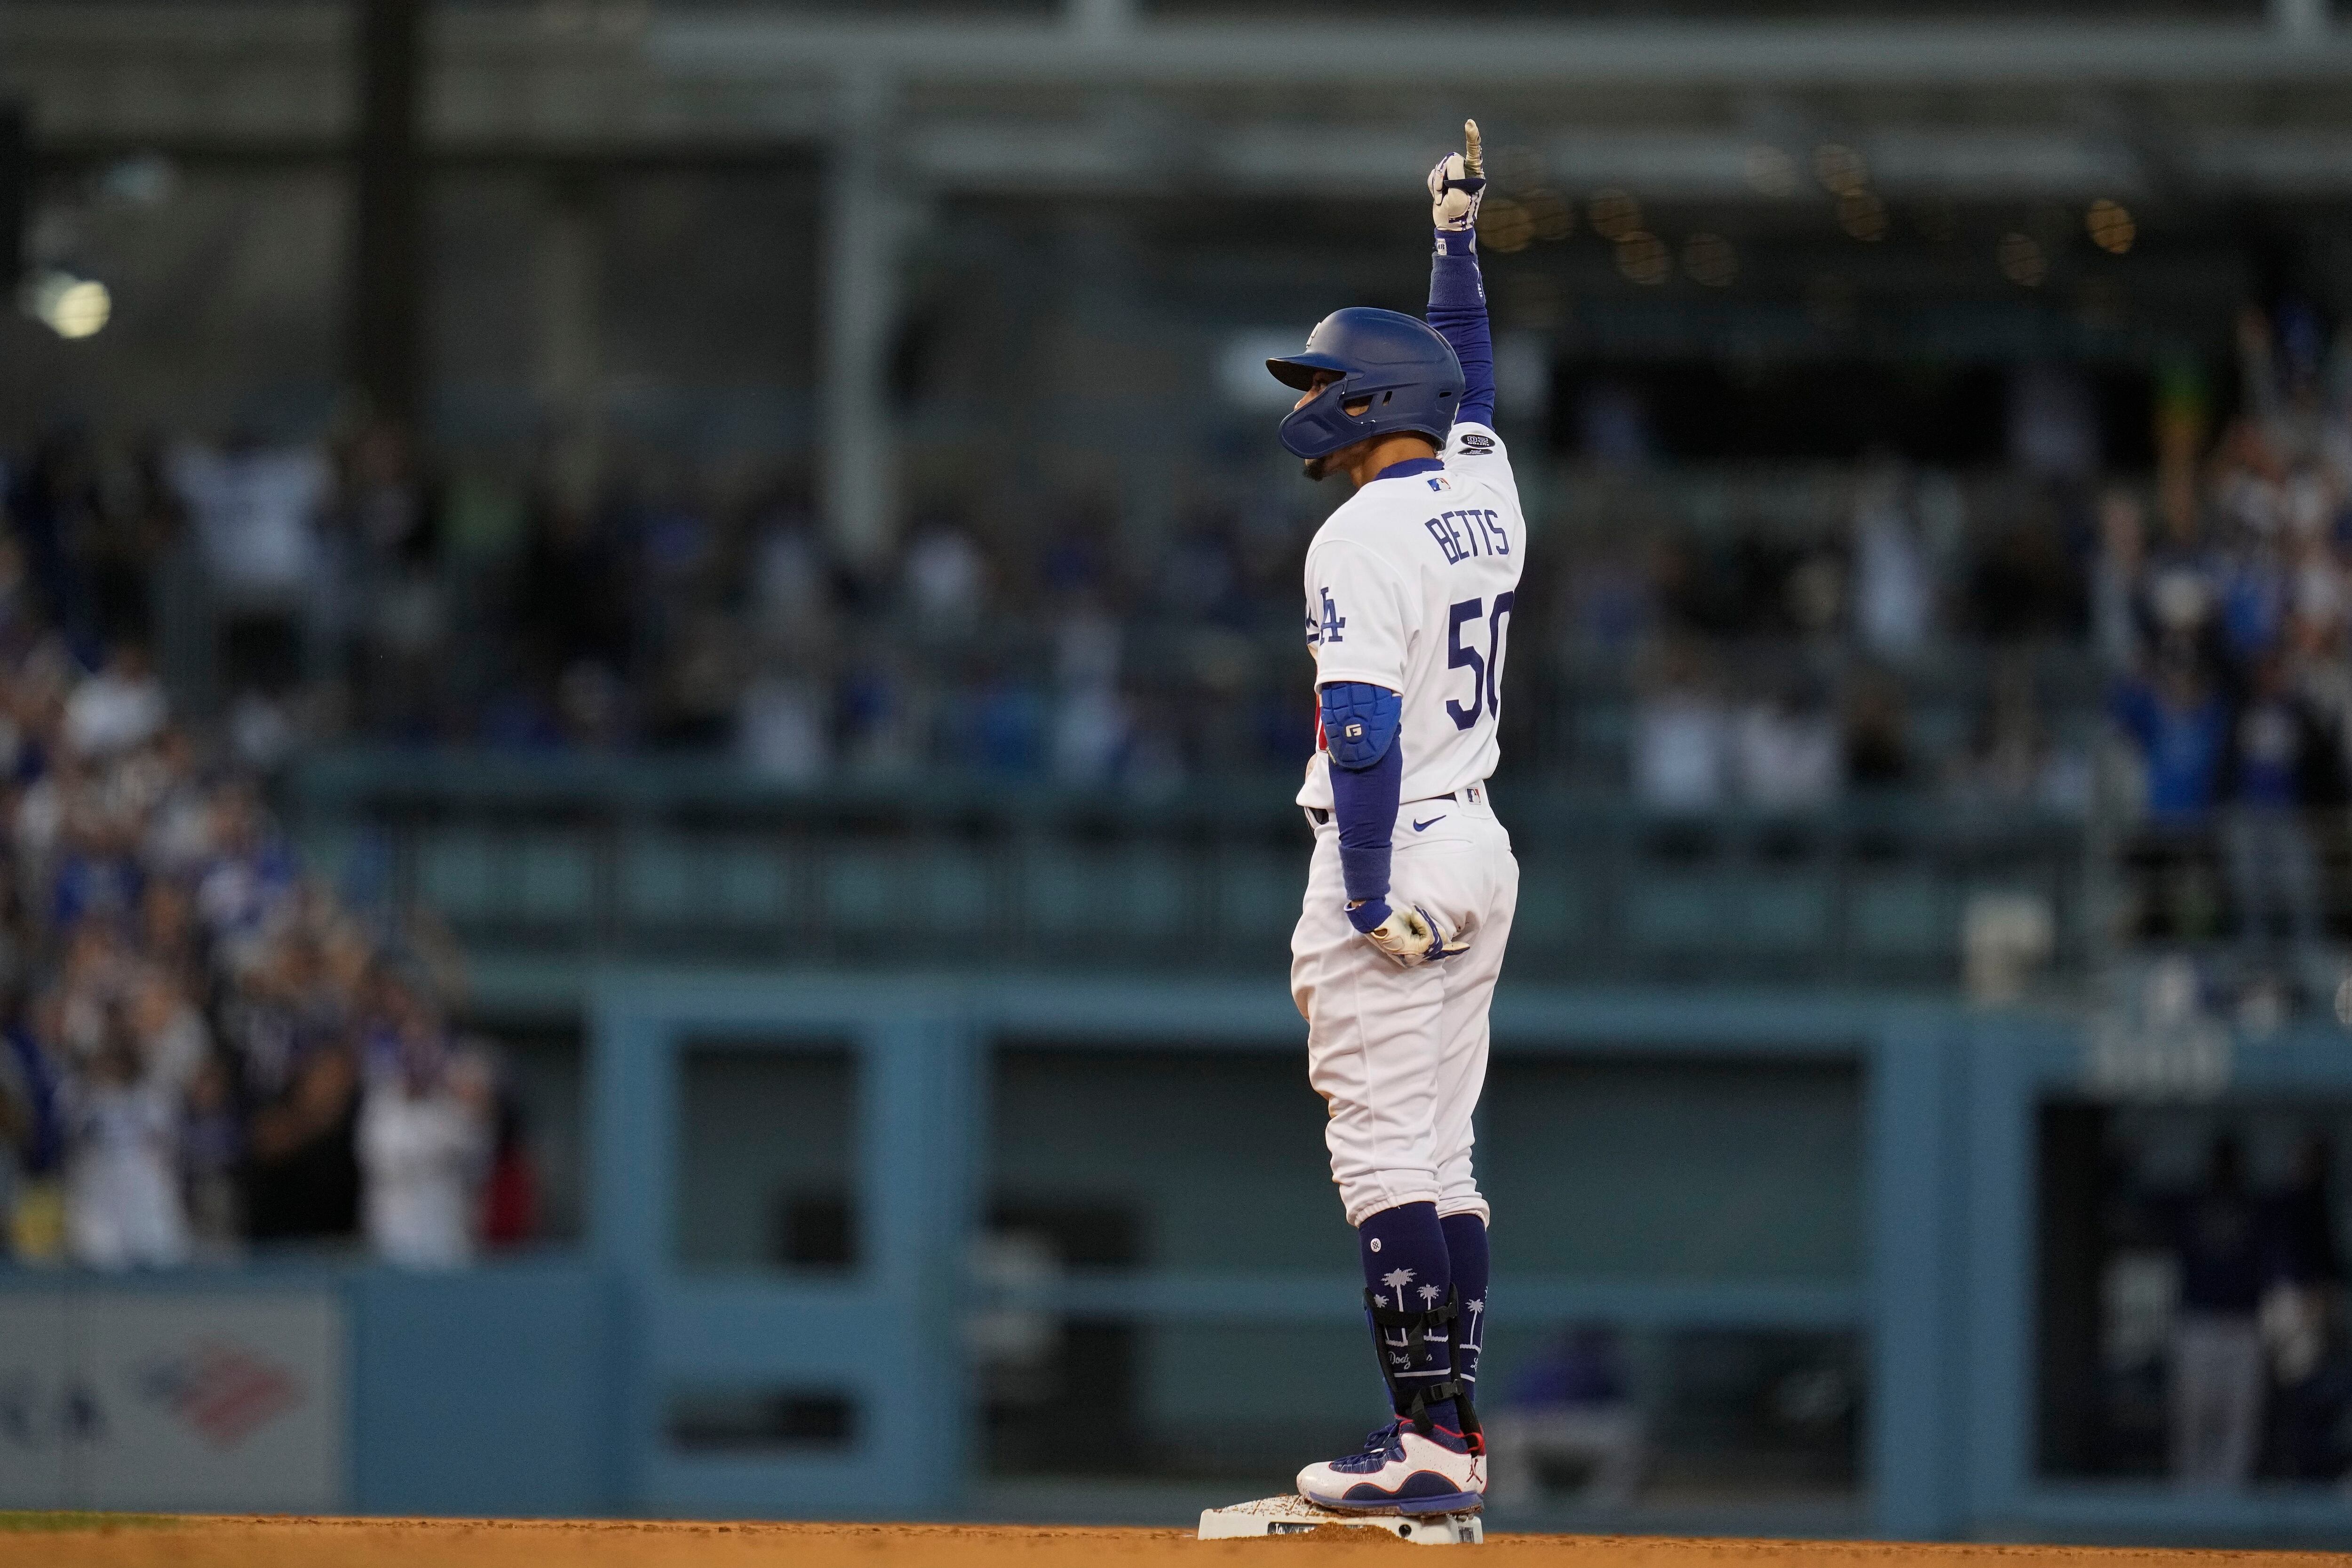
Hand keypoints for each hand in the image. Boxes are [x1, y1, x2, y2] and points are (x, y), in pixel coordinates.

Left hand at [1349, 899, 1470, 966]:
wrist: (1375, 918)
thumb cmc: (1389, 920)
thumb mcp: (1410, 925)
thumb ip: (1424, 930)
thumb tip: (1442, 934)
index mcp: (1410, 956)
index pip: (1433, 953)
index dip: (1450, 949)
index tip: (1465, 947)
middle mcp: (1412, 960)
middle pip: (1437, 947)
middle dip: (1434, 931)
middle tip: (1419, 919)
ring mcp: (1414, 957)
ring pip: (1434, 941)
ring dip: (1425, 925)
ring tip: (1412, 917)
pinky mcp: (1415, 950)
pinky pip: (1429, 937)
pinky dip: (1423, 923)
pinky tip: (1413, 917)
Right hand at [1429, 119, 1485, 231]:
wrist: (1449, 226)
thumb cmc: (1459, 213)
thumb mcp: (1459, 195)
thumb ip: (1457, 175)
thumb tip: (1452, 161)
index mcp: (1475, 174)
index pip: (1474, 152)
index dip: (1471, 137)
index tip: (1469, 124)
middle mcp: (1466, 171)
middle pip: (1451, 159)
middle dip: (1445, 174)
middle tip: (1445, 191)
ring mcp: (1454, 175)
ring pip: (1441, 166)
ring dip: (1438, 183)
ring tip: (1442, 196)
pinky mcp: (1443, 180)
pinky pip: (1434, 175)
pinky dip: (1433, 186)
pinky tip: (1439, 197)